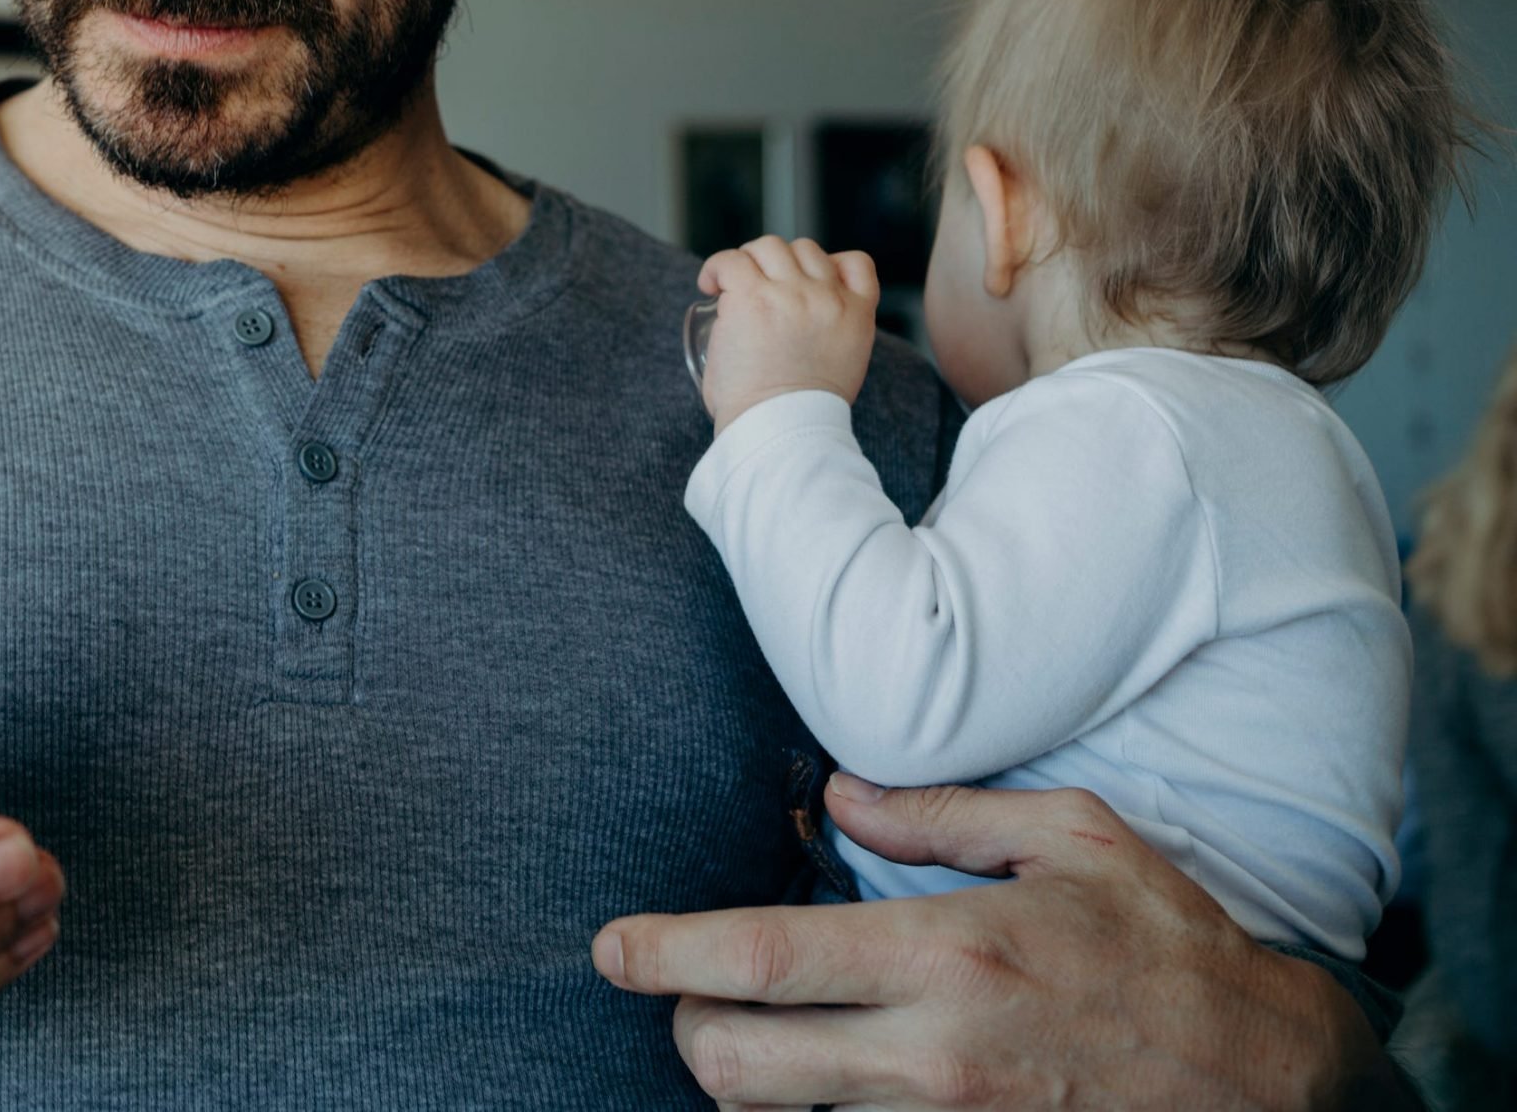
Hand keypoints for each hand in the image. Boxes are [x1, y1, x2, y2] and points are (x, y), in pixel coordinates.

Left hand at [591, 775, 1402, 1109]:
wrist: (1268, 1084)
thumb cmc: (1168, 948)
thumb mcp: (1074, 839)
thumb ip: (940, 813)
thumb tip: (833, 795)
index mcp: (948, 954)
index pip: (760, 958)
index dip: (664, 953)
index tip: (609, 947)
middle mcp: (932, 1055)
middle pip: (733, 1063)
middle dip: (685, 1027)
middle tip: (689, 992)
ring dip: (746, 1080)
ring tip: (765, 1029)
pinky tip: (826, 1077)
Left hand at [696, 236, 879, 432]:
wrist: (781, 429)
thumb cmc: (798, 415)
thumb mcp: (842, 370)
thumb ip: (831, 341)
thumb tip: (797, 337)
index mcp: (856, 316)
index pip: (857, 264)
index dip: (828, 264)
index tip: (802, 282)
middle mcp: (828, 298)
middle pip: (805, 250)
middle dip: (779, 264)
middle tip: (756, 288)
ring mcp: (791, 294)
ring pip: (769, 247)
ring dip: (748, 261)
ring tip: (729, 286)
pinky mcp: (753, 297)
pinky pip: (731, 261)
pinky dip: (717, 267)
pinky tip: (710, 285)